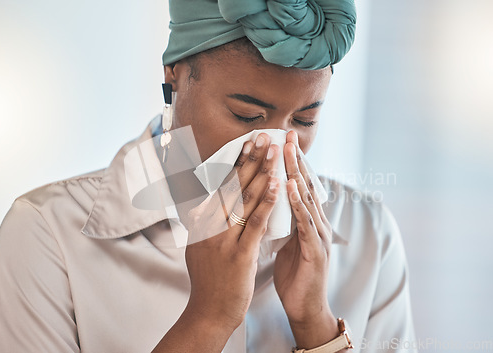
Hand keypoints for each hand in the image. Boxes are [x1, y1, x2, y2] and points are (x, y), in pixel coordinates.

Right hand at [183, 133, 280, 331]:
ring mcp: (222, 239)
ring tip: (274, 152)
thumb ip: (202, 220)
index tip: (248, 142)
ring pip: (245, 199)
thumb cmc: (209, 277)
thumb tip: (205, 201)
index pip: (221, 184)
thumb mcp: (199, 243)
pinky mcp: (238, 255)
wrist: (208, 310)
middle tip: (265, 136)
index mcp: (201, 220)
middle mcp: (209, 225)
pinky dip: (267, 203)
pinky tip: (277, 186)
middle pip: (233, 185)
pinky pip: (255, 224)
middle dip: (251, 159)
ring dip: (262, 172)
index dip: (237, 162)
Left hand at [274, 131, 337, 347]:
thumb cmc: (293, 273)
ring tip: (287, 152)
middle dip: (294, 159)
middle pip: (304, 185)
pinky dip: (298, 204)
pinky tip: (291, 188)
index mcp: (306, 220)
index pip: (297, 185)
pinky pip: (305, 224)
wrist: (305, 307)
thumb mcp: (284, 241)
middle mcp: (315, 223)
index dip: (289, 162)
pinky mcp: (316, 251)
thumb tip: (263, 202)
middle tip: (286, 134)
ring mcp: (318, 236)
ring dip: (297, 174)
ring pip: (306, 199)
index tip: (278, 140)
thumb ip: (279, 220)